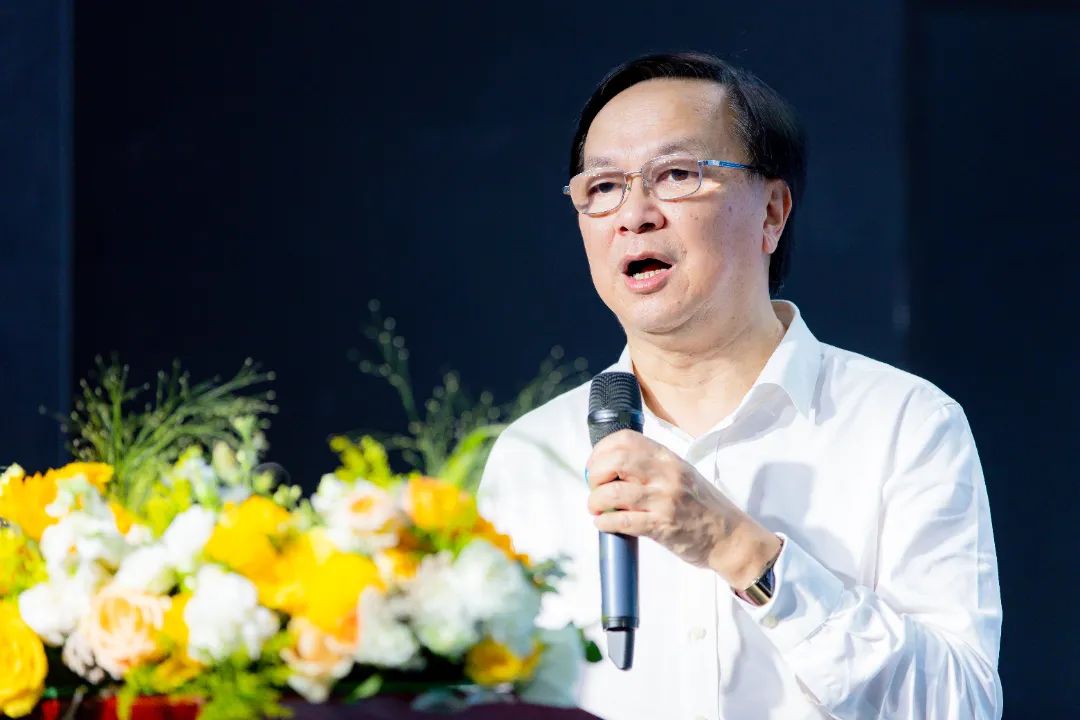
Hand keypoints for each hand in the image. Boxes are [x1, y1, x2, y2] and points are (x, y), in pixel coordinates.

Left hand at [585, 430, 781, 588]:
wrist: (730, 537)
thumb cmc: (703, 507)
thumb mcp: (681, 474)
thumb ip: (651, 467)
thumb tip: (611, 467)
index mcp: (668, 458)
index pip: (626, 439)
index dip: (602, 450)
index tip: (595, 464)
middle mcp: (666, 474)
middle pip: (615, 460)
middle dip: (595, 473)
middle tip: (595, 486)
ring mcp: (664, 500)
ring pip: (613, 493)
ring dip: (596, 501)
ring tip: (597, 508)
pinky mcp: (662, 526)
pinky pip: (623, 522)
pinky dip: (605, 522)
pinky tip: (603, 523)